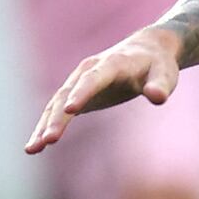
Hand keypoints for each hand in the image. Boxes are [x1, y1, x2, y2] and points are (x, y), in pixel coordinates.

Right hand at [25, 27, 181, 153]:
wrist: (146, 49)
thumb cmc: (158, 65)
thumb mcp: (165, 73)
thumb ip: (161, 85)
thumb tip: (158, 97)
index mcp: (112, 63)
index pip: (94, 78)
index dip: (82, 93)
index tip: (70, 110)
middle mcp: (88, 69)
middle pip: (68, 93)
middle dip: (57, 118)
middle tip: (48, 141)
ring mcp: (79, 80)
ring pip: (56, 103)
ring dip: (44, 125)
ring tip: (32, 149)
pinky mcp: (76, 93)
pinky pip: (57, 110)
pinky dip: (46, 126)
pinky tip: (36, 146)